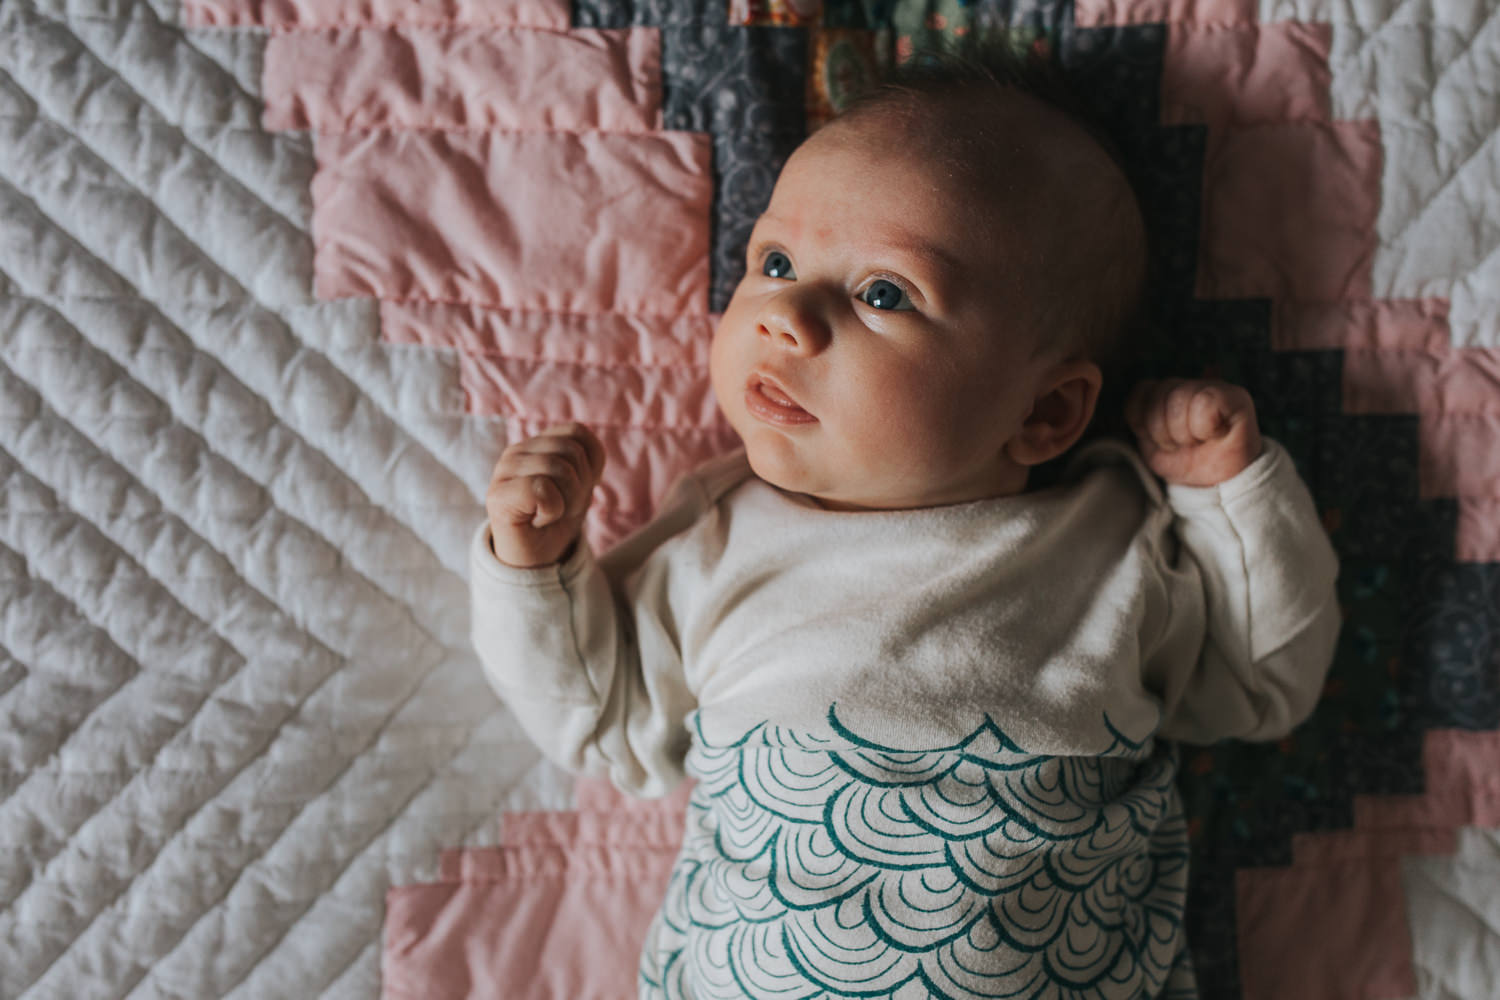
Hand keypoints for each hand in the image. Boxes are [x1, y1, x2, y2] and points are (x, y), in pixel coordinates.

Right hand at [486, 423, 606, 567]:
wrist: (536, 559)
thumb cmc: (557, 521)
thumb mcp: (580, 484)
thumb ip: (584, 457)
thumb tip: (589, 444)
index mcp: (535, 444)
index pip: (577, 432)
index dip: (589, 465)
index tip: (575, 489)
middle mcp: (516, 451)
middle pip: (571, 451)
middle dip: (579, 486)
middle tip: (562, 507)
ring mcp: (504, 472)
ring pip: (559, 468)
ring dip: (567, 501)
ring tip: (550, 513)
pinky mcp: (497, 496)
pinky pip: (542, 489)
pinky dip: (552, 510)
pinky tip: (538, 519)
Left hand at [1125, 379, 1263, 486]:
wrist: (1216, 485)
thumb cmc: (1185, 462)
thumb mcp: (1153, 443)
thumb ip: (1143, 413)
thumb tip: (1165, 380)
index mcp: (1168, 392)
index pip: (1142, 390)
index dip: (1142, 420)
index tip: (1156, 439)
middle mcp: (1191, 384)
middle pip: (1159, 394)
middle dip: (1163, 431)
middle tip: (1181, 444)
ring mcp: (1215, 388)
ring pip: (1179, 398)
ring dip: (1183, 433)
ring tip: (1197, 441)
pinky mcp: (1236, 397)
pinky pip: (1205, 403)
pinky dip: (1204, 428)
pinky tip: (1214, 435)